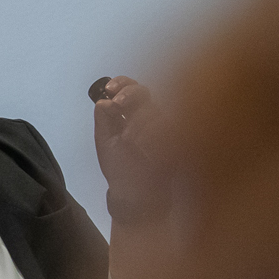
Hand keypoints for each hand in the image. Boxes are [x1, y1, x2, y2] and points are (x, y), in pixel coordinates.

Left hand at [92, 76, 164, 214]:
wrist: (137, 195)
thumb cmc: (122, 170)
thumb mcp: (106, 143)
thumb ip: (104, 120)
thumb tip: (103, 101)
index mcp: (128, 115)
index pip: (127, 89)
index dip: (120, 84)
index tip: (110, 90)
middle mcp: (146, 117)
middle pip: (143, 90)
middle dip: (130, 93)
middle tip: (119, 104)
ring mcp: (162, 126)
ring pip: (155, 107)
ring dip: (139, 120)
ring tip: (130, 139)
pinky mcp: (175, 137)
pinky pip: (168, 123)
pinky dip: (153, 132)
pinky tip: (144, 147)